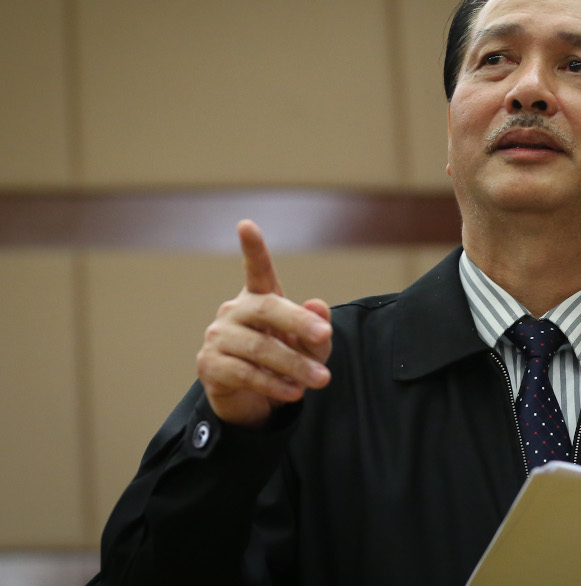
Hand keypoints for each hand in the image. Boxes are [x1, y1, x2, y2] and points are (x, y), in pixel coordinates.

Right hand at [196, 220, 331, 427]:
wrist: (252, 401)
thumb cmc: (283, 363)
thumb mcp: (309, 347)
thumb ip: (317, 329)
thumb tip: (317, 304)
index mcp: (259, 298)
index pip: (257, 270)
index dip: (253, 248)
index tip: (246, 224)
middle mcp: (235, 311)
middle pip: (267, 309)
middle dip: (299, 322)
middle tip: (325, 336)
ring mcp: (218, 337)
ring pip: (260, 348)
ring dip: (295, 365)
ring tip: (321, 380)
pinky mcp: (210, 365)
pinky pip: (246, 373)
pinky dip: (275, 384)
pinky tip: (294, 392)